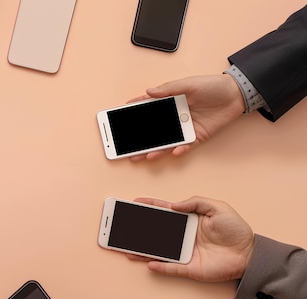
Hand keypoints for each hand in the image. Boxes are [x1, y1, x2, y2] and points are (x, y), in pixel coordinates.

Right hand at [127, 74, 245, 160]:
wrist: (236, 94)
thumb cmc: (213, 86)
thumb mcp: (188, 83)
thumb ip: (168, 89)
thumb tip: (149, 92)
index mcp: (172, 101)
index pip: (149, 107)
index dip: (136, 110)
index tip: (122, 115)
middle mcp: (175, 116)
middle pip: (154, 129)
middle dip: (140, 139)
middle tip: (128, 147)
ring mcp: (185, 127)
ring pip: (166, 141)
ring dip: (156, 149)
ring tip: (145, 155)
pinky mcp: (197, 136)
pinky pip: (186, 145)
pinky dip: (179, 149)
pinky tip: (173, 152)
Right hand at [127, 196, 254, 281]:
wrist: (249, 254)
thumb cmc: (236, 230)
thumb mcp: (218, 207)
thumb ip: (195, 202)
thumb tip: (174, 205)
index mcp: (188, 220)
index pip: (164, 212)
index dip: (149, 207)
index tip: (134, 203)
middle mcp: (183, 236)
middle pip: (155, 232)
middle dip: (138, 229)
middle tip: (123, 226)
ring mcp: (184, 252)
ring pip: (157, 251)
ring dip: (141, 249)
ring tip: (125, 247)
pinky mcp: (189, 268)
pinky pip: (170, 267)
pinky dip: (159, 266)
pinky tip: (147, 262)